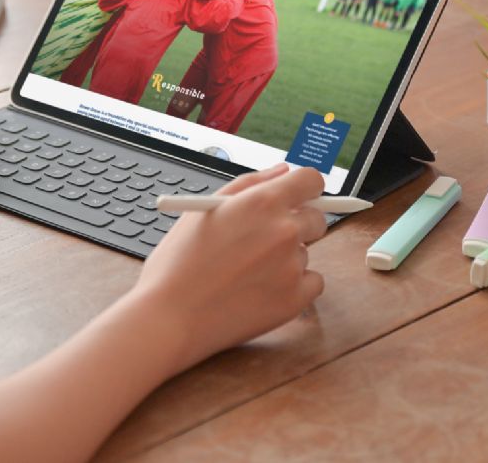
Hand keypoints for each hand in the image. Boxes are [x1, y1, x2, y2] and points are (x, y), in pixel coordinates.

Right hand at [132, 164, 325, 372]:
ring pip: (306, 253)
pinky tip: (258, 289)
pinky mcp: (296, 299)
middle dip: (298, 223)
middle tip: (265, 239)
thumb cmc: (178, 262)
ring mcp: (293, 266)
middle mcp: (284, 230)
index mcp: (262, 202)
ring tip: (245, 271)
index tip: (298, 197)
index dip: (305, 188)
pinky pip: (311, 283)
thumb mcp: (203, 210)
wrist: (170, 316)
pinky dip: (292, 286)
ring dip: (286, 258)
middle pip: (317, 217)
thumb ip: (249, 184)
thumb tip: (282, 171)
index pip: (311, 180)